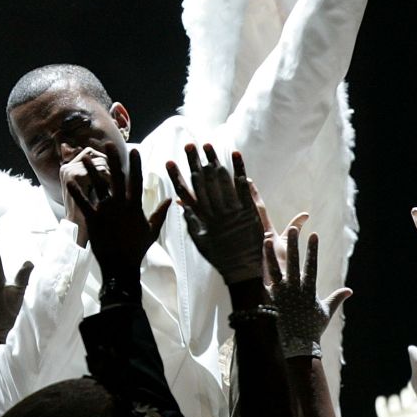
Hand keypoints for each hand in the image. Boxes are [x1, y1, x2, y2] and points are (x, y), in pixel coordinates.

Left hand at [69, 148, 171, 281]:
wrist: (121, 266)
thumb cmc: (137, 249)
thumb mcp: (152, 231)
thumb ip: (160, 214)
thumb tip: (170, 200)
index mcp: (134, 206)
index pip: (136, 180)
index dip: (135, 165)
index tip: (134, 150)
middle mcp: (120, 205)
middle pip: (116, 177)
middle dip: (112, 159)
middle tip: (108, 144)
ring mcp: (106, 211)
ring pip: (99, 185)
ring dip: (92, 170)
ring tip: (87, 156)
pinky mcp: (93, 219)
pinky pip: (84, 202)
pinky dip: (77, 191)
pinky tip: (70, 180)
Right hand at [167, 145, 263, 283]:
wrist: (244, 271)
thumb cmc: (221, 257)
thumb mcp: (201, 241)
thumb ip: (191, 222)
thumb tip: (181, 204)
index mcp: (201, 220)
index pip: (185, 193)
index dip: (176, 176)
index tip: (169, 162)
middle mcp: (214, 213)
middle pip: (202, 182)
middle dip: (194, 162)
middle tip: (189, 145)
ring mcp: (231, 211)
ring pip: (220, 181)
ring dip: (214, 161)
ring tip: (208, 145)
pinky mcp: (248, 210)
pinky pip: (242, 187)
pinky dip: (239, 169)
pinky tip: (234, 155)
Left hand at [263, 220, 350, 359]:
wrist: (297, 346)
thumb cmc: (312, 329)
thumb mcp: (325, 312)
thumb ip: (336, 298)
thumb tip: (349, 291)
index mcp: (308, 290)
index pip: (312, 265)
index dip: (313, 250)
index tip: (314, 235)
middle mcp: (295, 290)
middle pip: (294, 262)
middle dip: (294, 245)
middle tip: (293, 229)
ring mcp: (281, 295)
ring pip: (274, 270)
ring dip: (270, 254)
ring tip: (266, 239)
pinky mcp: (270, 300)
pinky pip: (263, 283)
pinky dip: (259, 272)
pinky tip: (254, 261)